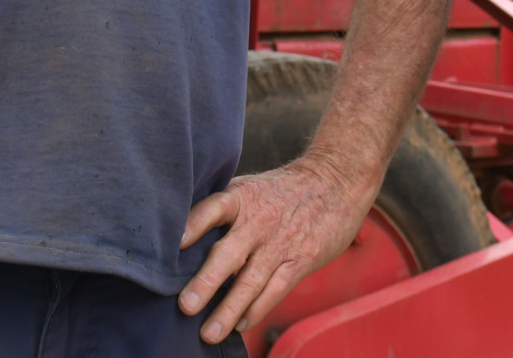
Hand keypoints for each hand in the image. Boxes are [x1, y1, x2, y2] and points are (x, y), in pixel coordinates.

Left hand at [177, 156, 374, 343]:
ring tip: (209, 333)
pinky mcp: (301, 260)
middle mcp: (258, 220)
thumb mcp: (252, 187)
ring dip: (229, 309)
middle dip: (206, 282)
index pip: (212, 209)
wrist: (336, 181)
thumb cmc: (284, 189)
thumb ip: (223, 211)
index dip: (193, 225)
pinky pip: (275, 290)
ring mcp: (280, 243)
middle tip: (186, 307)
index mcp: (241, 196)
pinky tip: (241, 324)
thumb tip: (182, 240)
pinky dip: (257, 310)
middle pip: (228, 253)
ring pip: (251, 281)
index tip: (175, 245)